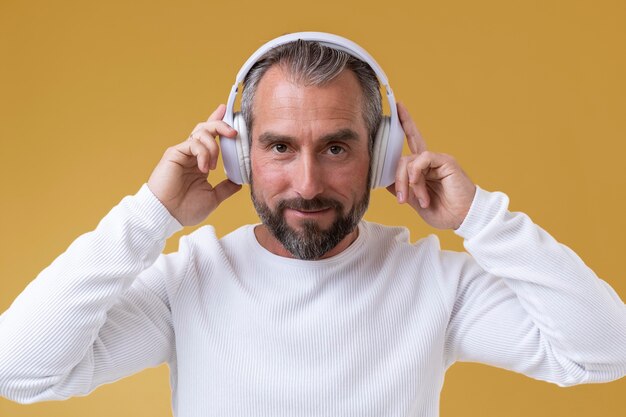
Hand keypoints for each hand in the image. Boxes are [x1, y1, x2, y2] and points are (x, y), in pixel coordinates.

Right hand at [147, 104, 241, 225]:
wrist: (168, 215)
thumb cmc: (185, 209)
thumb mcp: (213, 197)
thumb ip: (226, 188)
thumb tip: (239, 182)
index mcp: (200, 162)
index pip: (210, 137)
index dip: (218, 122)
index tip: (227, 112)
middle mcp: (191, 154)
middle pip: (206, 128)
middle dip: (221, 125)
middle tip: (233, 132)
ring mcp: (183, 152)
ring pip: (201, 133)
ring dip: (213, 147)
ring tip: (212, 166)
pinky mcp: (174, 153)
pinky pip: (193, 144)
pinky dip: (203, 153)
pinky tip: (204, 168)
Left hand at [387, 102, 475, 229]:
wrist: (462, 218)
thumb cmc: (443, 211)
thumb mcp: (414, 200)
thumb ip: (401, 187)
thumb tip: (385, 179)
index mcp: (423, 169)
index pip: (412, 141)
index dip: (405, 124)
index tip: (398, 106)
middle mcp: (430, 161)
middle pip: (403, 158)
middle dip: (398, 179)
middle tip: (402, 198)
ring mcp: (438, 160)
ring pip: (409, 161)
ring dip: (408, 182)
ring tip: (419, 199)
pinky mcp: (446, 161)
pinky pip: (423, 158)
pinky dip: (417, 173)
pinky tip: (419, 184)